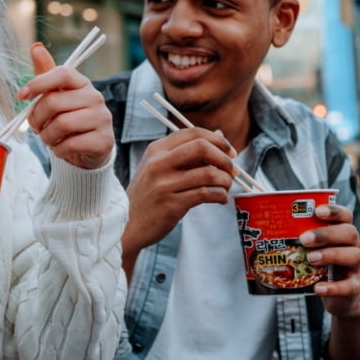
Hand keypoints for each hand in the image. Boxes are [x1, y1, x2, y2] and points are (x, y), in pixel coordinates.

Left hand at [15, 43, 113, 169]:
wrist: (89, 150)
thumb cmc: (68, 118)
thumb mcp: (56, 96)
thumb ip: (46, 74)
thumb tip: (36, 46)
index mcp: (82, 83)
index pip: (62, 73)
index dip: (38, 83)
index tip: (20, 95)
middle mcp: (95, 97)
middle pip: (54, 102)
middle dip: (36, 118)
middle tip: (36, 127)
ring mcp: (102, 119)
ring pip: (62, 124)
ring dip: (47, 136)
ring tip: (48, 138)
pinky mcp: (103, 140)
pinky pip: (71, 144)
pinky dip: (58, 150)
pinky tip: (60, 148)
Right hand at [122, 129, 235, 272]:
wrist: (127, 226)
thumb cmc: (147, 196)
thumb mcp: (160, 168)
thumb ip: (188, 152)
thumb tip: (219, 135)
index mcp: (156, 150)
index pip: (192, 133)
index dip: (216, 140)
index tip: (230, 151)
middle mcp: (158, 163)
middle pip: (201, 147)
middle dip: (224, 158)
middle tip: (233, 170)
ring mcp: (164, 184)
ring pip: (208, 173)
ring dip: (225, 180)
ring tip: (226, 187)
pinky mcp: (171, 205)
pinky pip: (206, 194)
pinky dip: (220, 195)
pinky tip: (220, 199)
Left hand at [298, 203, 359, 317]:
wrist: (341, 297)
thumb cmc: (323, 268)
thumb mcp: (315, 251)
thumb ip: (301, 241)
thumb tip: (267, 232)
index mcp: (342, 233)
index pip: (345, 216)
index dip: (334, 211)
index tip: (317, 211)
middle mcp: (353, 246)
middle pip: (349, 232)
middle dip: (326, 234)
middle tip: (304, 239)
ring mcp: (356, 267)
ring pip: (353, 255)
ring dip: (330, 255)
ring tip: (310, 258)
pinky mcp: (354, 287)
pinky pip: (348, 286)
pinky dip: (333, 287)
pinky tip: (318, 288)